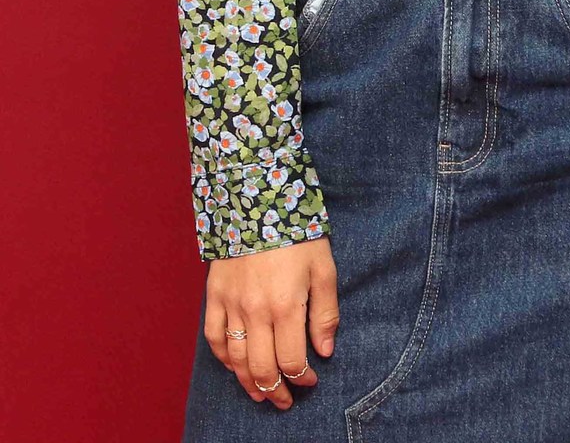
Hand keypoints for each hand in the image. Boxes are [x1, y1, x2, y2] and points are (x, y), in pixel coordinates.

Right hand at [204, 238, 339, 408]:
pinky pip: (213, 337)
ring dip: (248, 383)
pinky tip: (234, 366)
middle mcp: (255, 311)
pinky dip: (222, 358)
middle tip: (284, 401)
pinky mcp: (214, 295)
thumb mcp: (324, 268)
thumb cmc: (297, 232)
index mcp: (286, 306)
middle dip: (275, 391)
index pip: (291, 360)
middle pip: (261, 368)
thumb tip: (324, 351)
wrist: (258, 198)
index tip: (311, 381)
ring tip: (260, 394)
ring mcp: (231, 304)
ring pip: (236, 359)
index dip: (302, 378)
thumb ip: (325, 313)